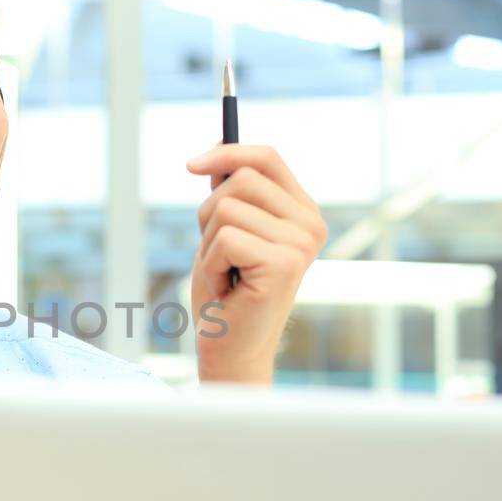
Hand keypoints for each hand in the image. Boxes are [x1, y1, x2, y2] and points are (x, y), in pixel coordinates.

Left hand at [185, 145, 326, 383]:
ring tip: (225, 273)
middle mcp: (310, 225)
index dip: (227, 152)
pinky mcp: (284, 264)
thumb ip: (230, 194)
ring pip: (226, 208)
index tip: (190, 164)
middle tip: (219, 253)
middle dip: (209, 214)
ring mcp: (301, 244)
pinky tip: (226, 287)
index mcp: (302, 212)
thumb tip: (216, 151)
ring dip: (209, 244)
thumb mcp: (226, 232)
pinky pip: (224, 238)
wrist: (231, 349)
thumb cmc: (226, 294)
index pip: (267, 158)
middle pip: (241, 178)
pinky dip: (211, 264)